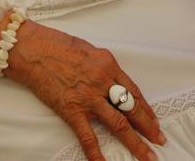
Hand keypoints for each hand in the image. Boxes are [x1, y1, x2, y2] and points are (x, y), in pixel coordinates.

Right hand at [7, 21, 164, 160]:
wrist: (34, 49)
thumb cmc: (58, 45)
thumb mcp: (89, 50)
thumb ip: (102, 67)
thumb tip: (111, 82)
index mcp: (108, 64)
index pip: (133, 91)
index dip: (146, 108)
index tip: (154, 121)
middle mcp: (103, 81)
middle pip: (131, 108)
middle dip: (148, 127)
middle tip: (160, 140)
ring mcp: (88, 97)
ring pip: (118, 124)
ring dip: (135, 142)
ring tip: (148, 156)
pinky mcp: (72, 110)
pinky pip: (88, 136)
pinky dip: (97, 154)